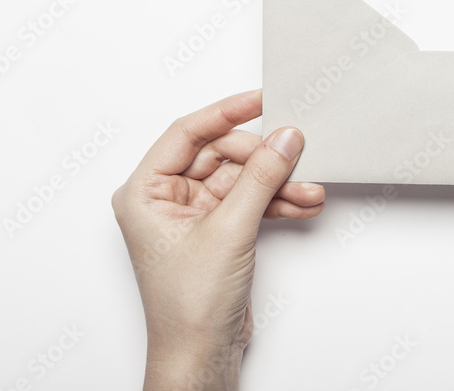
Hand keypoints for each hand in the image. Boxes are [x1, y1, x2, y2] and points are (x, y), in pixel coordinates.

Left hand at [111, 89, 324, 389]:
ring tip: (308, 189)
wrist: (202, 355)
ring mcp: (195, 215)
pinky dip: (277, 202)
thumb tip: (284, 138)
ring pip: (243, 179)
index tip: (261, 98)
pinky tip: (303, 203)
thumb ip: (260, 178)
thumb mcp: (229, 230)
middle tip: (294, 155)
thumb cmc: (187, 307)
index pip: (188, 133)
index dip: (226, 113)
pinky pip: (252, 201)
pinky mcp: (220, 231)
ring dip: (278, 183)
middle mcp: (166, 199)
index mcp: (145, 192)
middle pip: (222, 155)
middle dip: (263, 159)